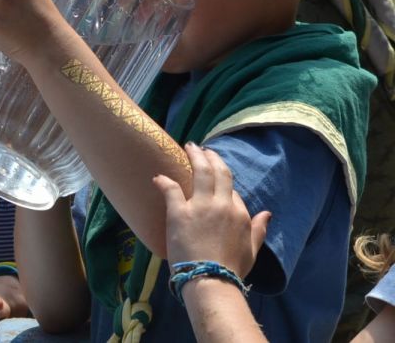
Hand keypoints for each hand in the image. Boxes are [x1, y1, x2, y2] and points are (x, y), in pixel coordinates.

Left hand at [154, 144, 271, 276]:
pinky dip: (164, 181)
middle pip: (218, 172)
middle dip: (210, 157)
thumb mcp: (252, 249)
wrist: (211, 279)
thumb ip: (259, 229)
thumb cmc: (232, 268)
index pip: (231, 189)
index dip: (223, 179)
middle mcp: (222, 205)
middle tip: (201, 148)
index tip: (215, 171)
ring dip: (194, 156)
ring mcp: (200, 207)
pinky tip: (158, 177)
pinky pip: (171, 190)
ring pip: (200, 173)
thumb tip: (267, 214)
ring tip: (189, 146)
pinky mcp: (179, 213)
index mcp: (239, 213)